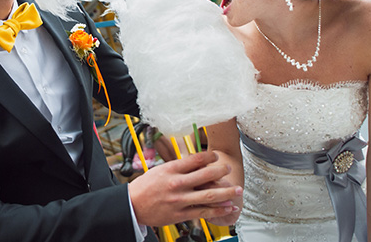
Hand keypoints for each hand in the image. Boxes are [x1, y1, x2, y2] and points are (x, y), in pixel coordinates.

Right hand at [128, 151, 242, 226]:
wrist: (132, 205)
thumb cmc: (145, 186)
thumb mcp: (160, 170)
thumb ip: (178, 167)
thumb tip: (198, 161)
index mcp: (171, 169)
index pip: (196, 159)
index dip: (210, 156)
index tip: (216, 156)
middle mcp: (177, 184)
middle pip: (206, 175)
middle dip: (221, 171)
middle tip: (229, 169)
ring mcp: (179, 200)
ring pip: (208, 195)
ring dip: (226, 192)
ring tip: (238, 189)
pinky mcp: (180, 214)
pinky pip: (203, 212)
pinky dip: (218, 210)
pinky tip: (228, 207)